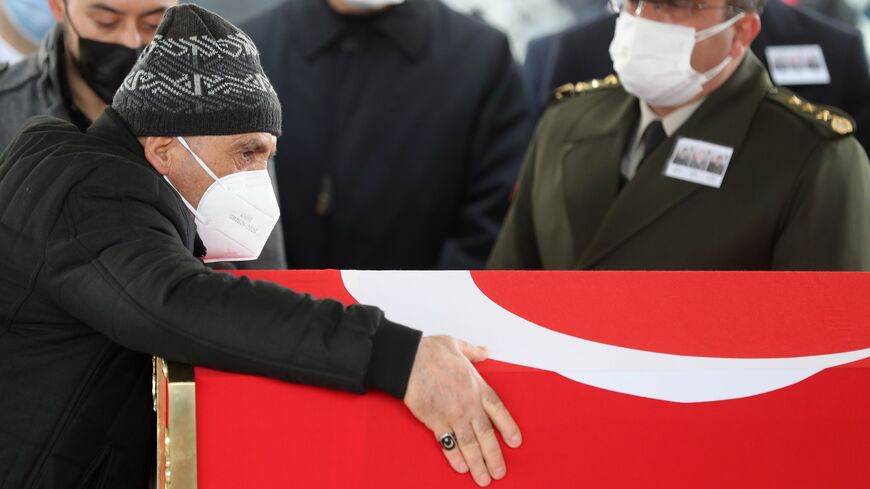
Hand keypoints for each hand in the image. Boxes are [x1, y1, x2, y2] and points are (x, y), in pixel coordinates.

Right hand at [403, 336, 521, 486]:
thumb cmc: (431, 352)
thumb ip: (474, 352)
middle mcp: (468, 404)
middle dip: (494, 456)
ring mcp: (452, 415)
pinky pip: (448, 443)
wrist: (409, 361)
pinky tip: (461, 467)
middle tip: (499, 472)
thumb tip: (484, 351)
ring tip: (483, 478)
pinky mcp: (435, 422)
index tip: (515, 442)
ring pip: (469, 444)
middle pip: (486, 435)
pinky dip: (454, 457)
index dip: (508, 427)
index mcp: (477, 386)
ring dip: (478, 463)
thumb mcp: (457, 345)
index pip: (498, 411)